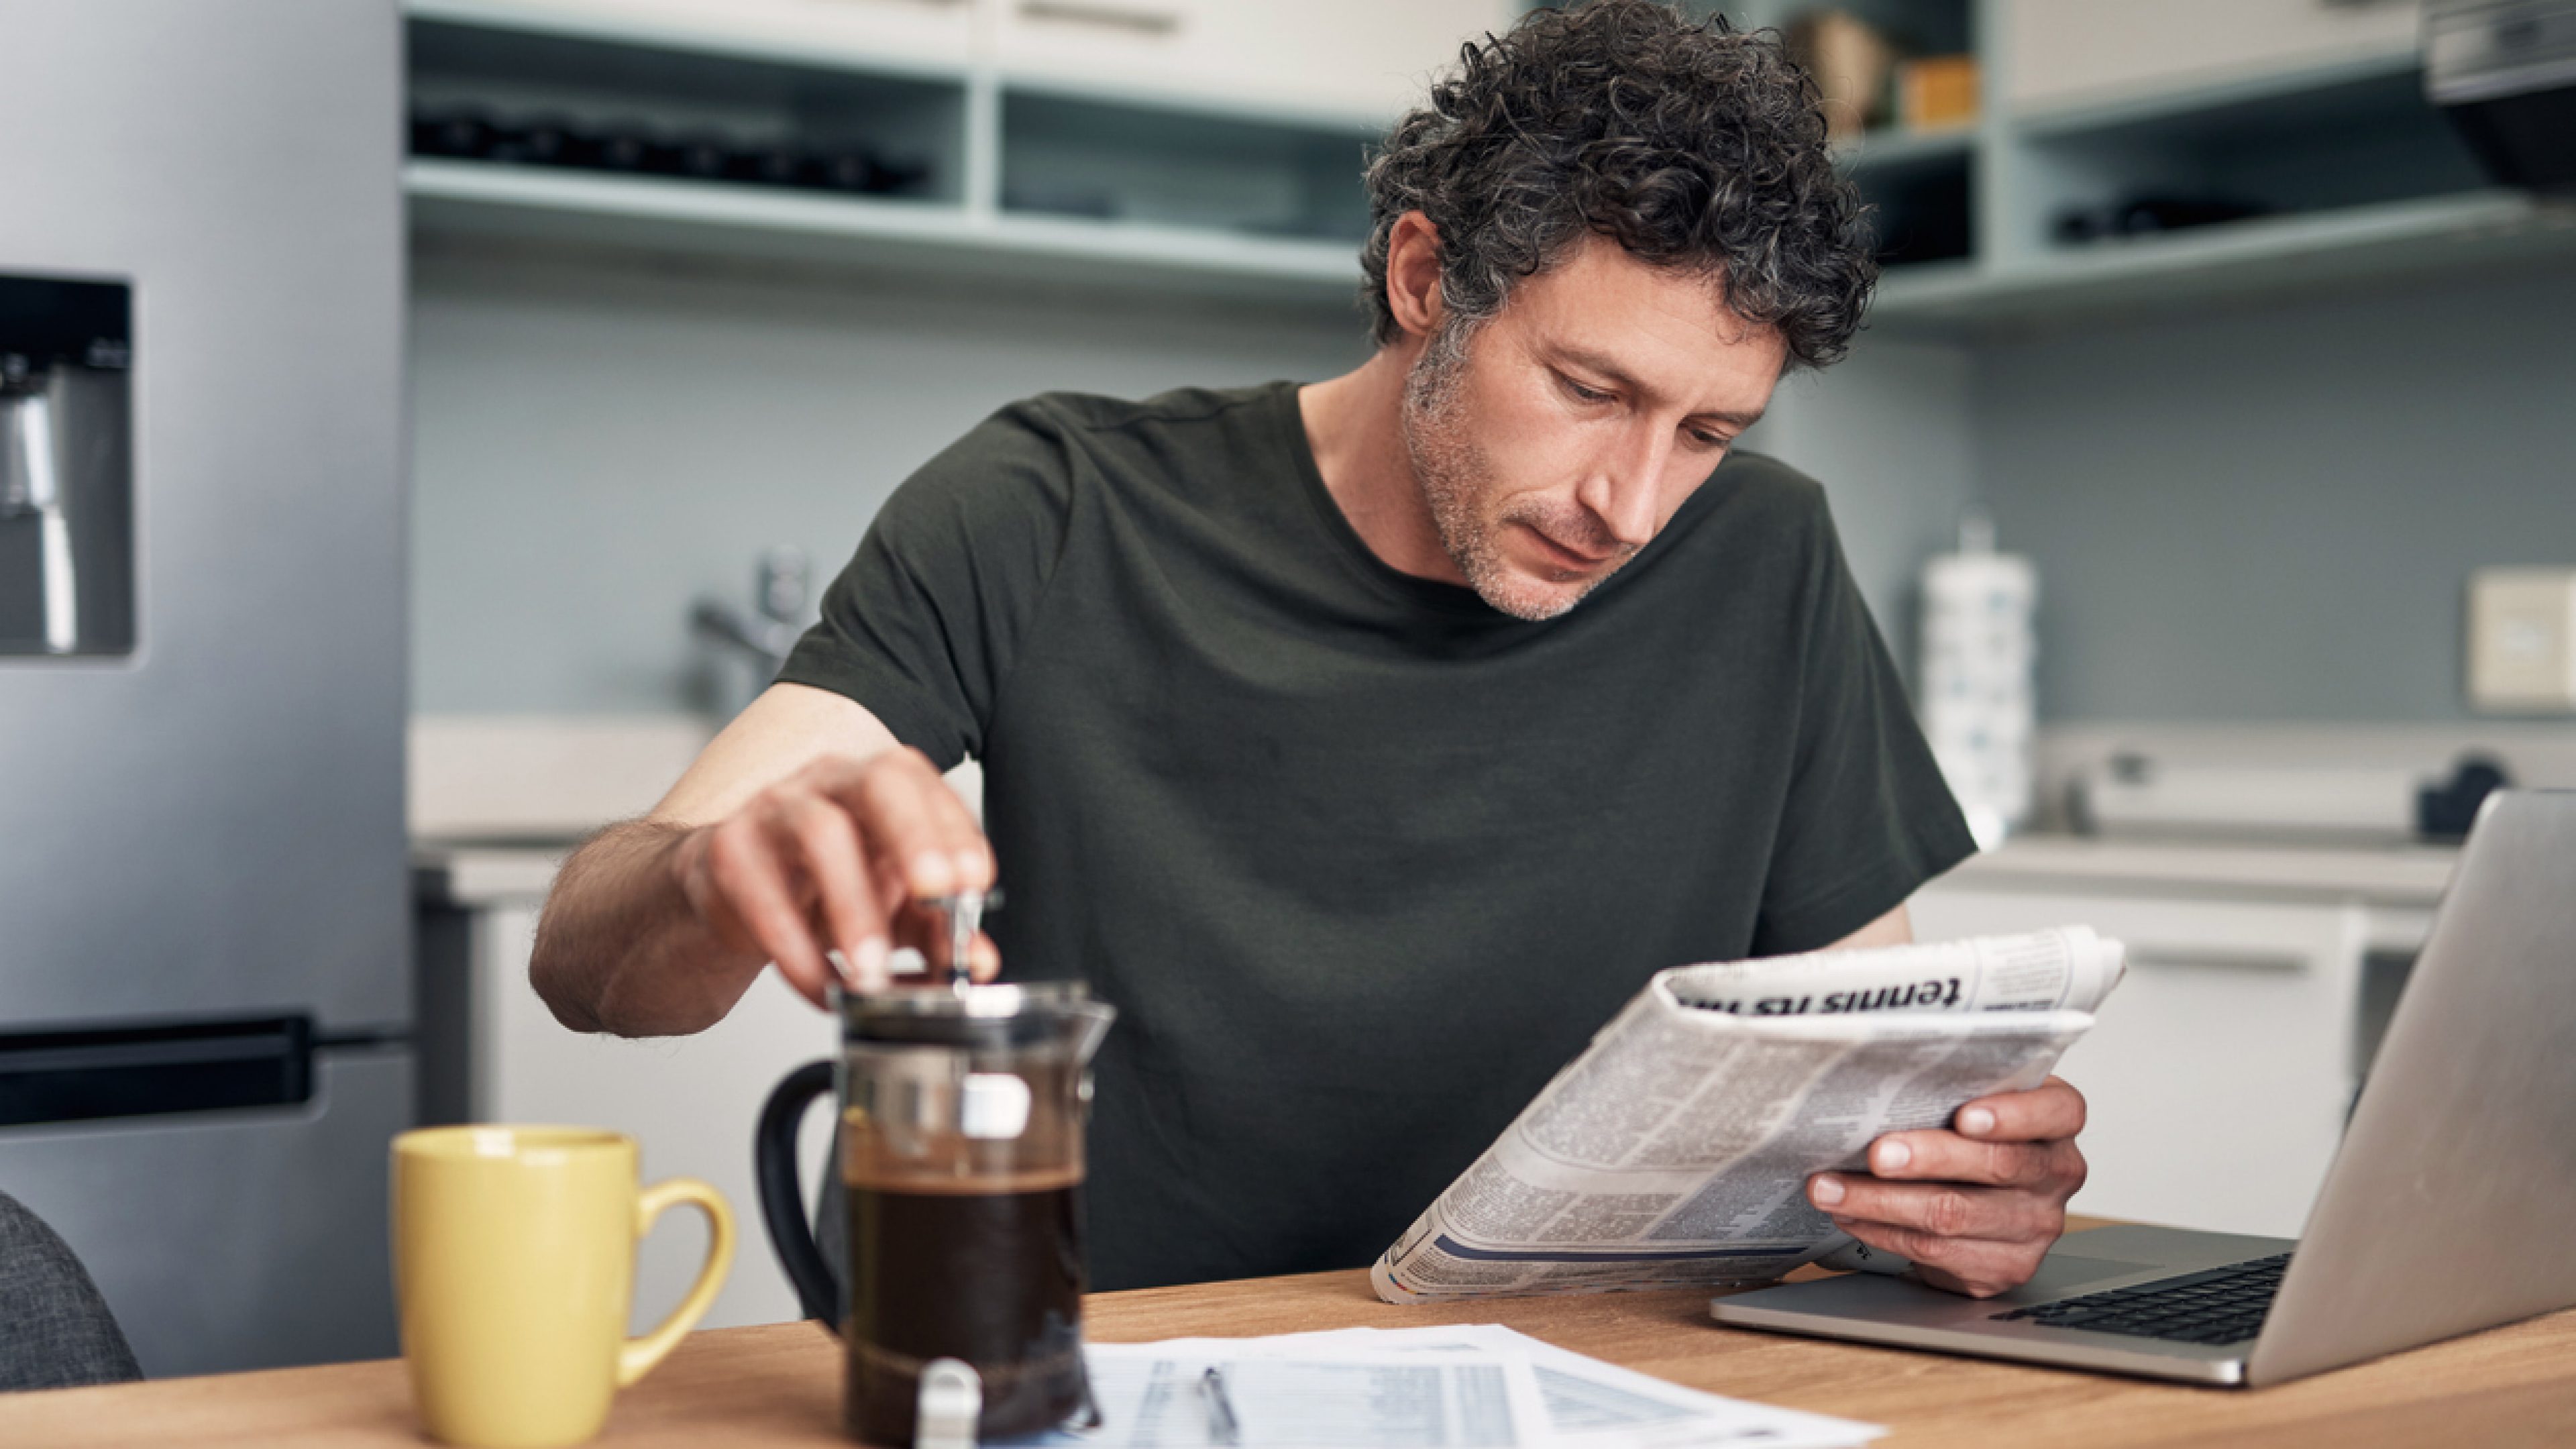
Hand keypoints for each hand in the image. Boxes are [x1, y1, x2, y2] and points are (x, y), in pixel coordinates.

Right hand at [667, 748, 997, 1007]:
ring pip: (821, 833)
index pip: (926, 785)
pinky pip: (764, 892)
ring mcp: (775, 810)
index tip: (975, 881)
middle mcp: (831, 782)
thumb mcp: (893, 909)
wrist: (731, 897)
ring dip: (855, 906)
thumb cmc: (824, 888)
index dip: (955, 829)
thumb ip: (938, 930)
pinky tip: (823, 986)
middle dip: (916, 835)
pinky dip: (798, 950)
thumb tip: (978, 960)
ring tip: (874, 970)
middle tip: (939, 892)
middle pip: (880, 782)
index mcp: (882, 784)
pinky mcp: (729, 851)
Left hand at [1805, 1076, 2087, 1296]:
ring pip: (1954, 1214)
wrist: (1979, 1205)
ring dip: (1881, 1201)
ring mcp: (2034, 1227)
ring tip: (1831, 1187)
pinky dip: (1882, 1230)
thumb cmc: (1969, 1137)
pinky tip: (1849, 1214)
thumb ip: (1953, 1087)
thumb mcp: (1975, 1100)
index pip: (2057, 1112)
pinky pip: (1934, 1251)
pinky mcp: (2004, 1267)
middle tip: (1876, 1153)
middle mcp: (2055, 1176)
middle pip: (1997, 1165)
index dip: (2015, 1114)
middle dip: (1928, 1158)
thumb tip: (1885, 1077)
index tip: (1965, 1115)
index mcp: (2057, 1124)